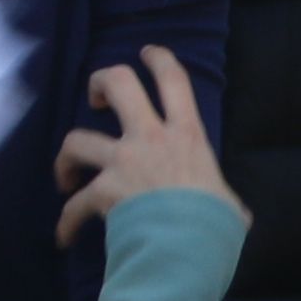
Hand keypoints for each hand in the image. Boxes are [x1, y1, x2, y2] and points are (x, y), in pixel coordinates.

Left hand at [55, 48, 240, 243]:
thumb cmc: (215, 225)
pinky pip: (73, 205)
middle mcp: (151, 138)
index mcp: (187, 135)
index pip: (174, 80)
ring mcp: (123, 162)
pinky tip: (63, 237)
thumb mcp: (230, 203)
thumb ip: (224, 199)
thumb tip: (237, 216)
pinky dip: (66, 221)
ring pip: (77, 138)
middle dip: (101, 82)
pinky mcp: (102, 191)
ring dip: (66, 156)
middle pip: (120, 83)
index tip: (146, 53)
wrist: (189, 248)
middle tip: (96, 98)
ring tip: (66, 175)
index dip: (159, 59)